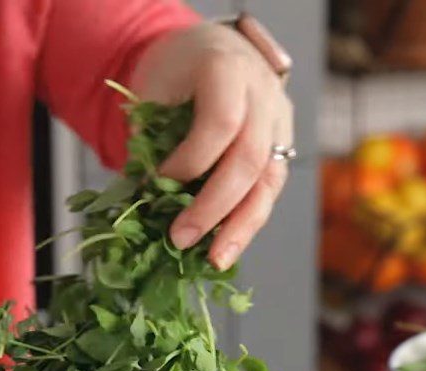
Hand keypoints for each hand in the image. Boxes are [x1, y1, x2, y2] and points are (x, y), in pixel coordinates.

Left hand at [131, 22, 293, 269]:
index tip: (157, 183)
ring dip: (241, 227)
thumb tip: (145, 202)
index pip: (221, 122)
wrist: (200, 53)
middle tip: (180, 239)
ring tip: (216, 261)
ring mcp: (279, 121)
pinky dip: (244, 222)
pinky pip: (268, 191)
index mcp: (229, 67)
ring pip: (269, 181)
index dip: (190, 161)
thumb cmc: (168, 75)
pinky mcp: (280, 148)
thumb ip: (151, 140)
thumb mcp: (151, 92)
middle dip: (214, 207)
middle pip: (250, 158)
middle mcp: (264, 94)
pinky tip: (224, 249)